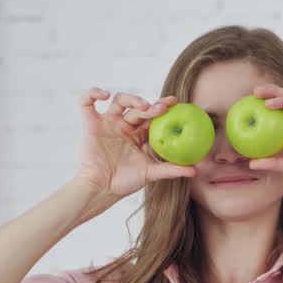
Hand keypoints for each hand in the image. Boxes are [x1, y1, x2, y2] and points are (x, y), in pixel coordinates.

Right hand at [73, 88, 196, 199]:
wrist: (101, 189)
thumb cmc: (124, 182)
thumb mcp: (151, 174)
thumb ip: (171, 169)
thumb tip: (195, 171)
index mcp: (138, 135)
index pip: (152, 116)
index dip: (163, 108)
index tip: (175, 103)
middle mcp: (124, 126)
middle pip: (138, 107)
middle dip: (152, 106)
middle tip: (163, 108)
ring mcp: (108, 123)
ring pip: (119, 100)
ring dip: (132, 99)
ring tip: (143, 107)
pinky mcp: (90, 124)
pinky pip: (87, 102)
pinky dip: (93, 93)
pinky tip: (104, 95)